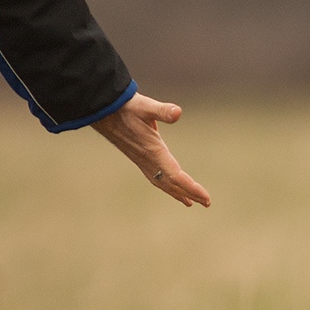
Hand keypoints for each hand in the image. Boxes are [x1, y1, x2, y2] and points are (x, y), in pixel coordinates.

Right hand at [91, 93, 210, 206]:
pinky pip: (156, 177)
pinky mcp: (139, 157)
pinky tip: (170, 186)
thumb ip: (162, 110)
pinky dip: (166, 185)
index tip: (205, 198)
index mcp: (153, 152)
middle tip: (207, 203)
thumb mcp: (145, 106)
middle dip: (189, 193)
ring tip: (190, 202)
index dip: (191, 188)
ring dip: (177, 192)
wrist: (103, 110)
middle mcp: (148, 160)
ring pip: (162, 183)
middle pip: (171, 184)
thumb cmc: (126, 107)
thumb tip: (177, 112)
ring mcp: (142, 161)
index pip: (175, 176)